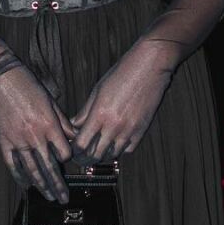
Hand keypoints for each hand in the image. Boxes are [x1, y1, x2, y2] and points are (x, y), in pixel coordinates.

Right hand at [0, 64, 73, 201]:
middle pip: (49, 166)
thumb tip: (73, 136)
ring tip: (48, 196)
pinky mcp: (3, 141)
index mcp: (48, 124)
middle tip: (63, 198)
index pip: (63, 152)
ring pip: (31, 169)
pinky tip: (25, 186)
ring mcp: (17, 140)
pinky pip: (12, 164)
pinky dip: (19, 177)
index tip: (69, 161)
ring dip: (41, 185)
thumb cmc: (26, 84)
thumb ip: (61, 121)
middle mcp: (34, 135)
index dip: (68, 159)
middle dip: (58, 184)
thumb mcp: (50, 100)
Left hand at [71, 39, 172, 162]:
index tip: (72, 149)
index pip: (81, 144)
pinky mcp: (142, 130)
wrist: (150, 66)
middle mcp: (114, 125)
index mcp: (99, 114)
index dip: (75, 150)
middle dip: (85, 158)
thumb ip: (85, 111)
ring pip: (111, 155)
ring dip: (102, 155)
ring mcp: (129, 130)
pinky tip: (114, 143)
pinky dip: (118, 149)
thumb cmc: (122, 73)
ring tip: (97, 149)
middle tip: (81, 156)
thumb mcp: (98, 90)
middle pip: (95, 155)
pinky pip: (127, 150)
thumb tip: (75, 125)